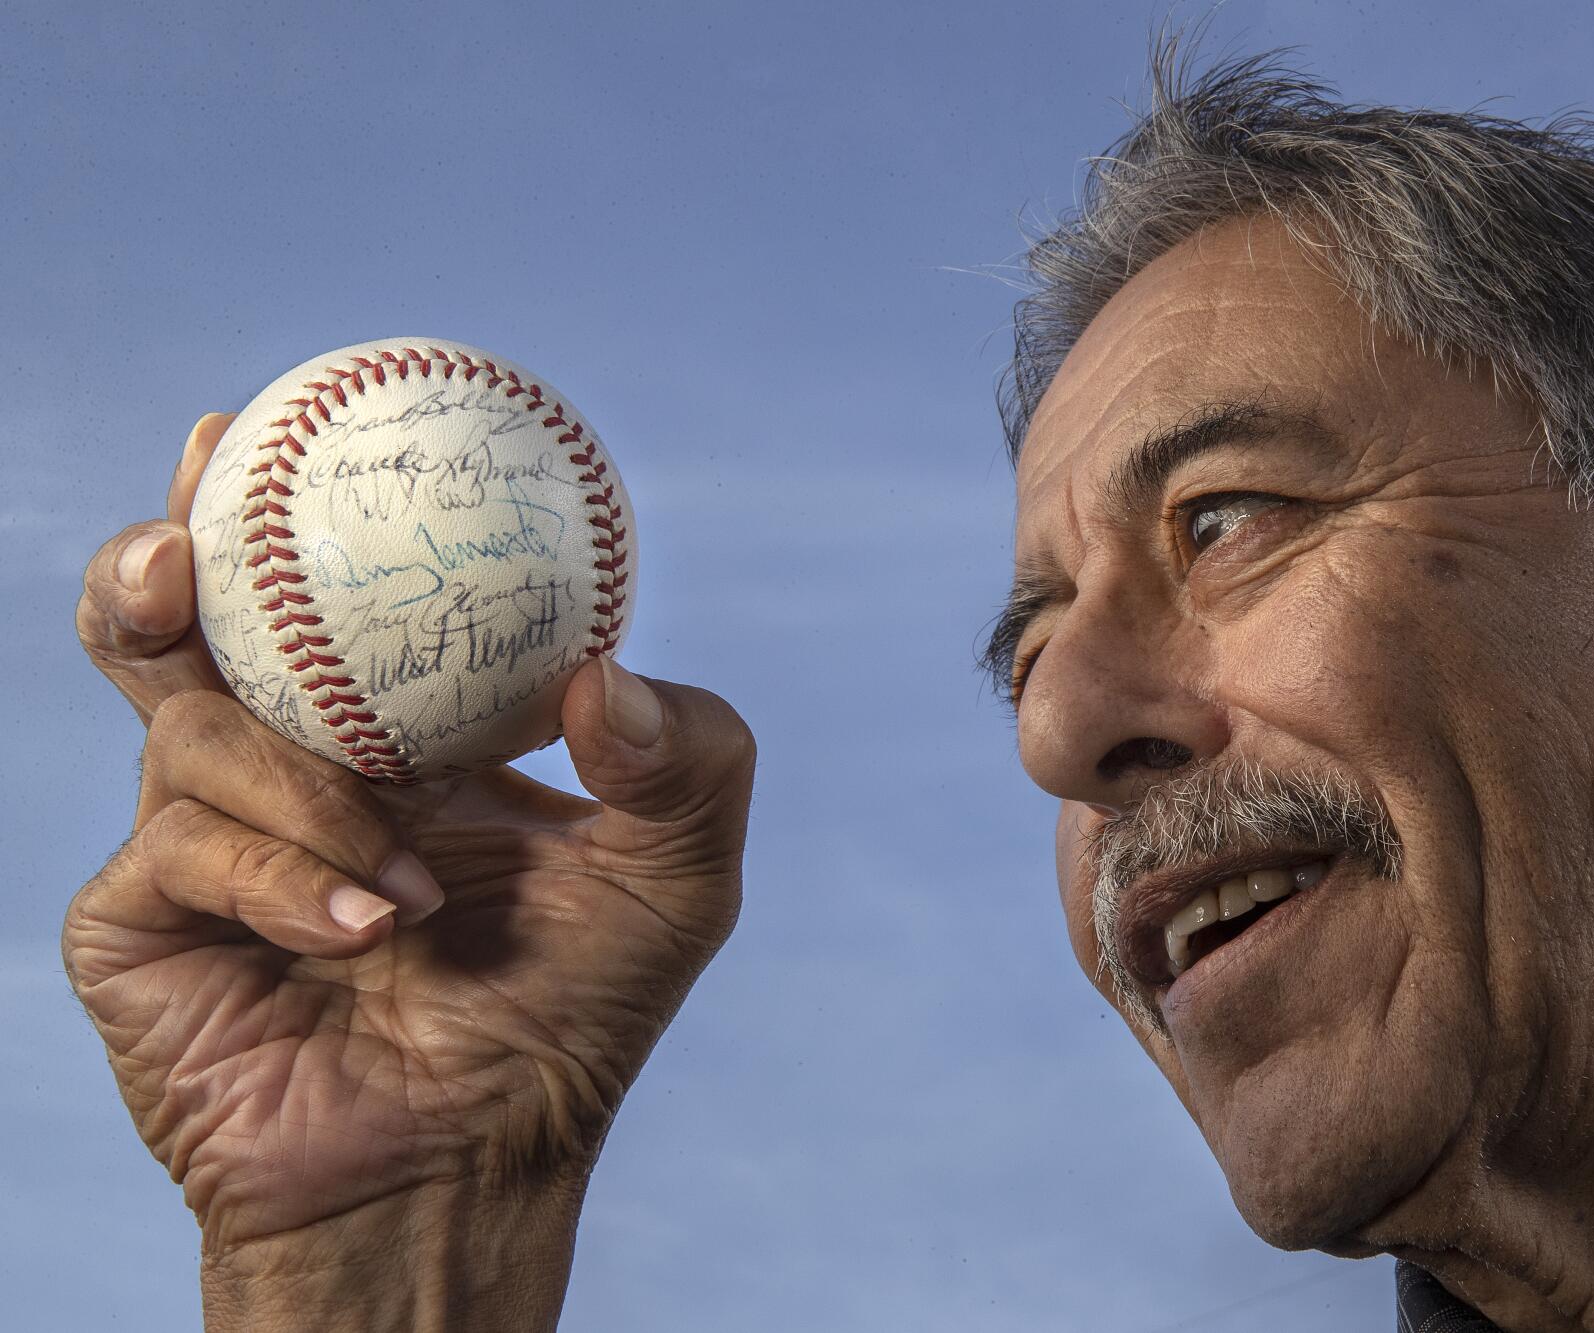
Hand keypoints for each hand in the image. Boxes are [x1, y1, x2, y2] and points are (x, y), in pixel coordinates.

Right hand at [66, 415, 753, 1328]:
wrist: (470, 1169)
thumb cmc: (569, 1019)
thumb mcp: (676, 879)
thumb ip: (689, 761)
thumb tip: (607, 671)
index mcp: (392, 736)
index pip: (323, 600)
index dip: (284, 508)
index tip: (261, 427)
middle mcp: (288, 769)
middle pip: (190, 632)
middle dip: (172, 569)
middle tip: (188, 543)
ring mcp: (207, 843)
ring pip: (190, 733)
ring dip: (303, 783)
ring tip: (404, 877)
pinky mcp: (142, 927)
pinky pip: (179, 849)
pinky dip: (279, 874)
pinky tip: (360, 923)